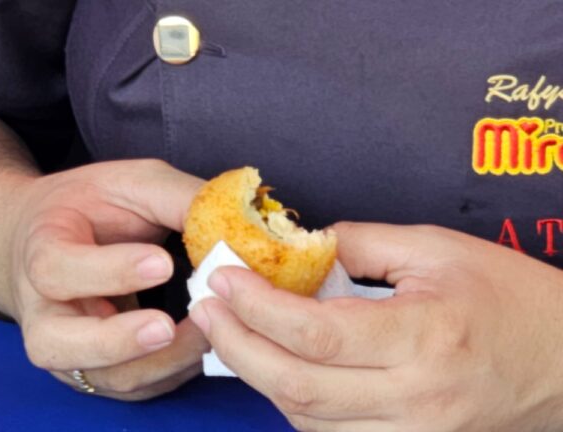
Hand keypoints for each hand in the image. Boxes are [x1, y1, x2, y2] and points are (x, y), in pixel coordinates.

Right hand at [10, 159, 208, 399]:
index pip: (58, 269)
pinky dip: (172, 372)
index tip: (163, 264)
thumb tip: (238, 223)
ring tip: (208, 334)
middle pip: (55, 344)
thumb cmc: (92, 207)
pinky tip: (203, 347)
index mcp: (41, 250)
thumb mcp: (130, 184)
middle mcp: (41, 310)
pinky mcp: (94, 370)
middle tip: (166, 327)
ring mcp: (65, 348)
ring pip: (102, 376)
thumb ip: (178, 198)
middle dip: (116, 341)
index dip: (110, 271)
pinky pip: (133, 386)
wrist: (49, 237)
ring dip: (161, 362)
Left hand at [190, 222, 562, 430]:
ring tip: (231, 332)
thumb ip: (360, 244)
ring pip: (305, 419)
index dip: (255, 305)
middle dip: (236, 345)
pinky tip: (277, 368)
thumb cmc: (509, 297)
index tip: (223, 277)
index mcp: (425, 336)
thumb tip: (297, 245)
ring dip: (258, 375)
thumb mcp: (438, 249)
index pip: (315, 332)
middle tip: (206, 307)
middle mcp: (415, 398)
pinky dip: (293, 404)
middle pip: (296, 384)